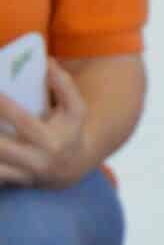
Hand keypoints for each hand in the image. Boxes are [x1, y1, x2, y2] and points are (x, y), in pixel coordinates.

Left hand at [0, 63, 89, 189]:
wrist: (72, 167)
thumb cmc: (68, 131)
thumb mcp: (76, 110)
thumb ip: (65, 86)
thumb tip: (49, 63)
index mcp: (50, 140)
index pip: (21, 121)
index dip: (2, 106)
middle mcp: (35, 160)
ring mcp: (21, 174)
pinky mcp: (11, 181)